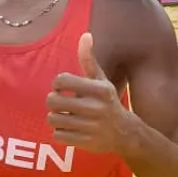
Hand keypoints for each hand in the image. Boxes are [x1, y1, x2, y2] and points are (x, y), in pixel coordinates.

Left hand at [46, 33, 135, 154]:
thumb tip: (85, 35)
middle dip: (53, 101)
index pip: (61, 80)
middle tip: (60, 103)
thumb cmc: (108, 102)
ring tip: (64, 115)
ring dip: (55, 117)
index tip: (63, 87)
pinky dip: (60, 132)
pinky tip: (70, 128)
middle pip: (52, 101)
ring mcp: (90, 126)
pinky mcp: (84, 142)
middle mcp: (95, 108)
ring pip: (53, 119)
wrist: (125, 133)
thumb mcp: (101, 80)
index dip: (57, 84)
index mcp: (99, 89)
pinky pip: (57, 135)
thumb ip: (89, 59)